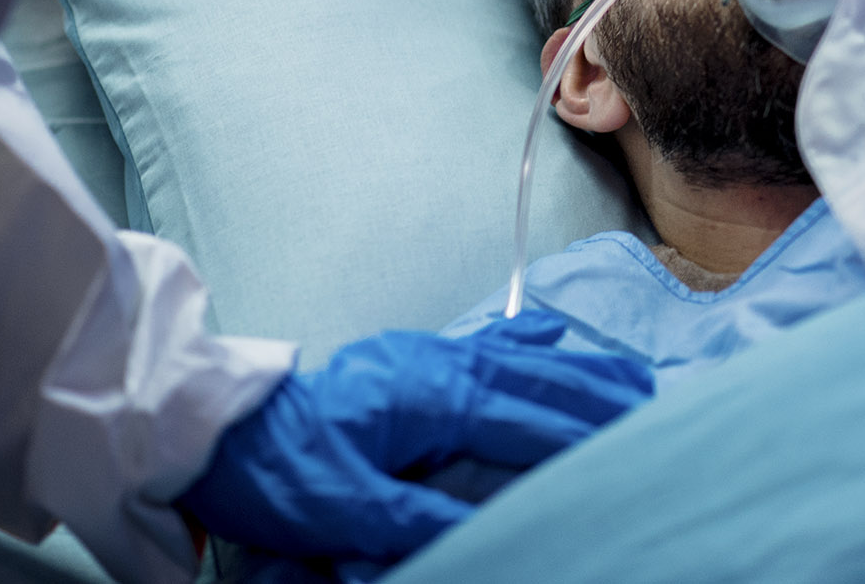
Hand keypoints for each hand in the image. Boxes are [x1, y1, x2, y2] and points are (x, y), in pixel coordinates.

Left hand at [179, 310, 652, 562]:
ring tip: (631, 377)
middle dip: (602, 393)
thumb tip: (479, 532)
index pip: (528, 416)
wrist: (205, 422)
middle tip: (660, 405)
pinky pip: (485, 345)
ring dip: (579, 368)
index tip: (640, 439)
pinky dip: (527, 340)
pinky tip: (549, 332)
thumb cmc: (271, 466)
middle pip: (540, 378)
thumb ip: (416, 519)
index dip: (587, 431)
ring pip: (522, 358)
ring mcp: (423, 358)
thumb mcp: (341, 508)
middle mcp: (437, 366)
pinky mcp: (406, 363)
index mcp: (430, 396)